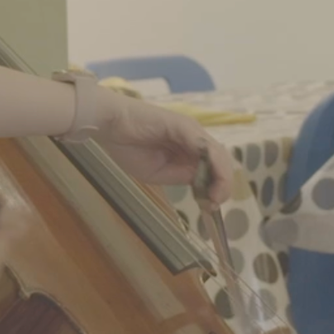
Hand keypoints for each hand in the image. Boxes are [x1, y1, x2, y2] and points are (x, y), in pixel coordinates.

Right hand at [92, 88, 235, 199]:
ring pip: (219, 155)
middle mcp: (195, 139)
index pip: (213, 169)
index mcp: (188, 150)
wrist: (110, 126)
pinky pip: (207, 148)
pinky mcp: (186, 127)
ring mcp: (192, 131)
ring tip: (213, 198)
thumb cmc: (128, 147)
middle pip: (221, 162)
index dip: (217, 188)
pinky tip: (210, 183)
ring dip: (221, 179)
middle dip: (222, 186)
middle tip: (212, 205)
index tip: (210, 207)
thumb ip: (180, 176)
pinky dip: (214, 167)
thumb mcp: (158, 173)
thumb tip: (203, 184)